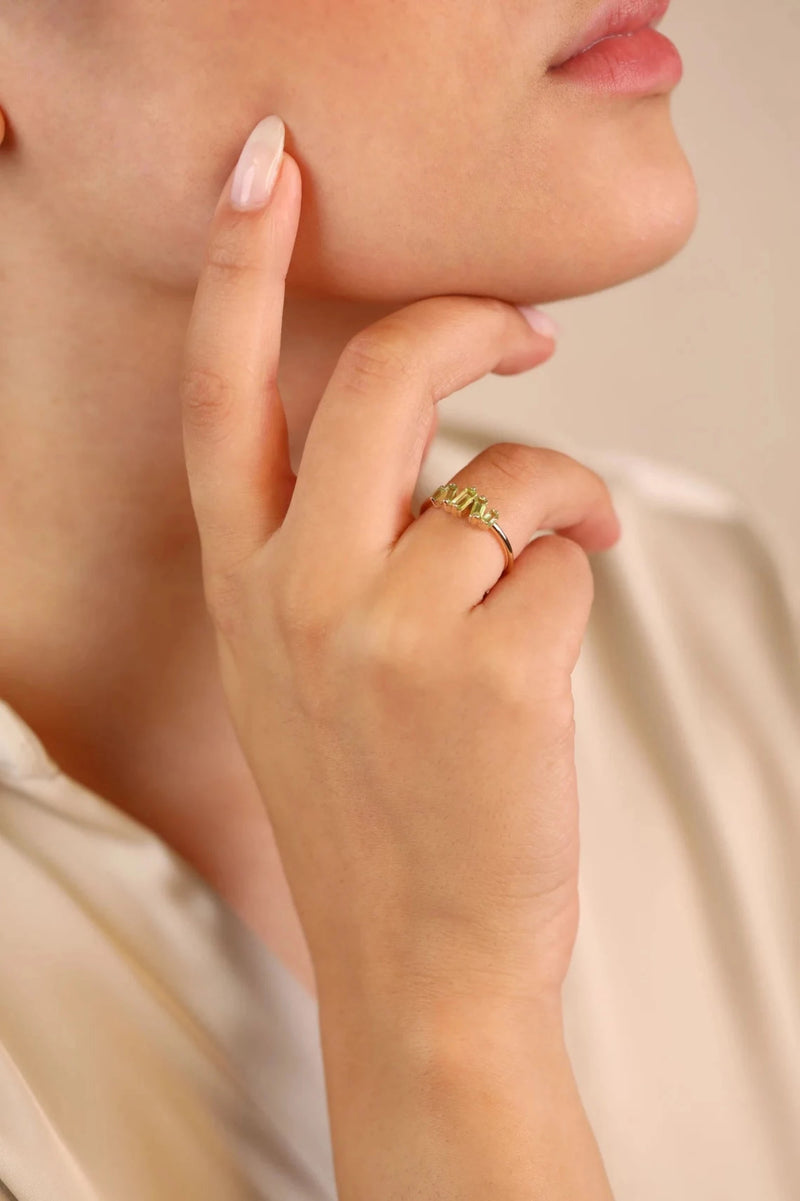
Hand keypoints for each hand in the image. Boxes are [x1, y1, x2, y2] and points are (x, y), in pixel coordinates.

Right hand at [179, 138, 620, 1017]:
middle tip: (523, 332)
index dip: (241, 266)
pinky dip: (584, 577)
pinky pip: (569, 553)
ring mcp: (389, 627)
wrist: (417, 961)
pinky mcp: (492, 665)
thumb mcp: (297, 666)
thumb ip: (326, 550)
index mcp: (244, 584)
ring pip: (510, 472)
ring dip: (563, 498)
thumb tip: (438, 451)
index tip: (271, 169)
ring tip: (569, 547)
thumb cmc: (373, 805)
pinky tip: (557, 651)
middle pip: (383, 374)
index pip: (224, 393)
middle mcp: (297, 590)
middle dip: (468, 323)